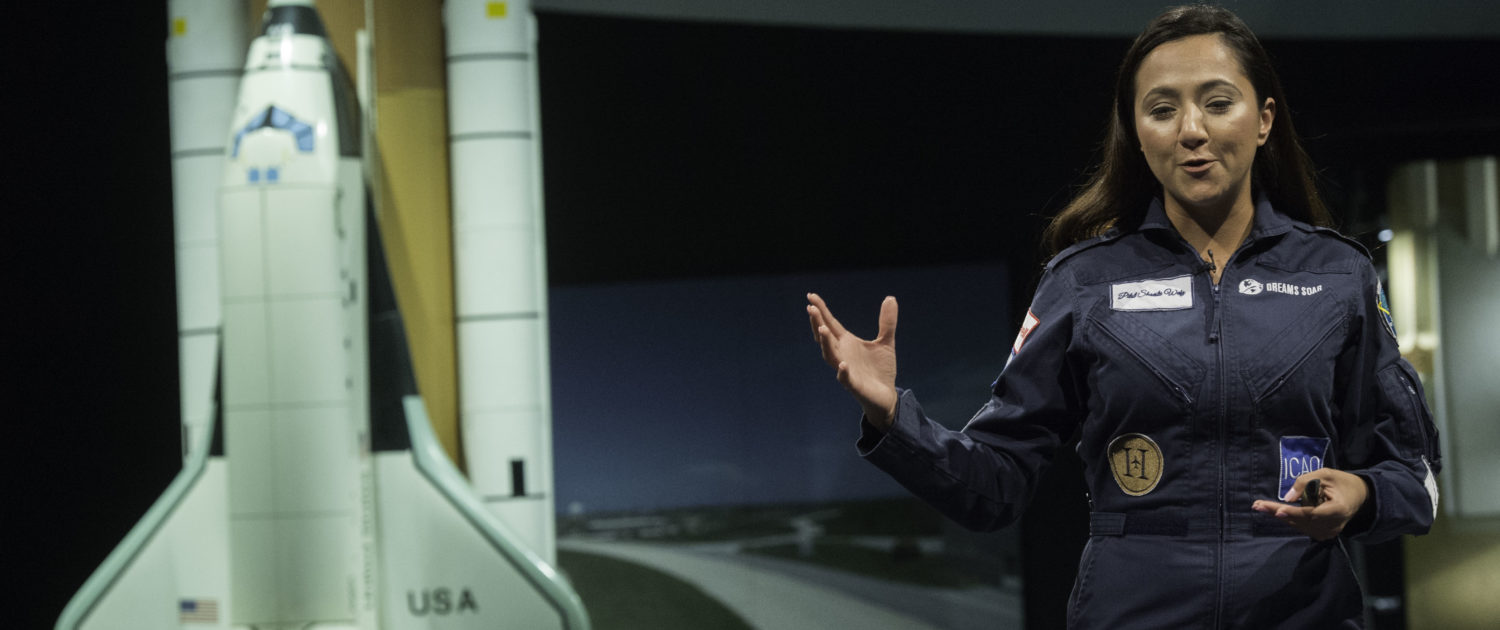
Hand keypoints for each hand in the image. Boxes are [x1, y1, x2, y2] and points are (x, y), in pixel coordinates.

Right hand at [806, 293, 898, 430]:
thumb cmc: (881, 369)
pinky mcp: (854, 385)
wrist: (886, 395)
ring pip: (830, 355)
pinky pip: (845, 378)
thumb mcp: (886, 342)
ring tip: (822, 329)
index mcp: (847, 342)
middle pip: (825, 337)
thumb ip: (887, 322)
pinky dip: (842, 371)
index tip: (811, 295)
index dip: (821, 310)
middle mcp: (842, 354)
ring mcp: (846, 369)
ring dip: (825, 343)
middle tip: (811, 308)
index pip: (831, 323)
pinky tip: (843, 364)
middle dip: (817, 323)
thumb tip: (890, 297)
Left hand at [1251, 468, 1369, 540]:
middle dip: (1278, 512)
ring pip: (1300, 525)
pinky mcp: (1324, 534)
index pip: (1313, 513)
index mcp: (1339, 509)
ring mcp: (1329, 532)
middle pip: (1302, 520)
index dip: (1295, 513)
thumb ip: (1306, 483)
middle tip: (1257, 505)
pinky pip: (1303, 526)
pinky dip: (1290, 518)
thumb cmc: (1341, 482)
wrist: (1359, 497)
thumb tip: (1287, 498)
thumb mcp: (1325, 474)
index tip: (1278, 511)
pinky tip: (1275, 510)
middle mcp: (1334, 525)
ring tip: (1260, 506)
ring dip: (1280, 516)